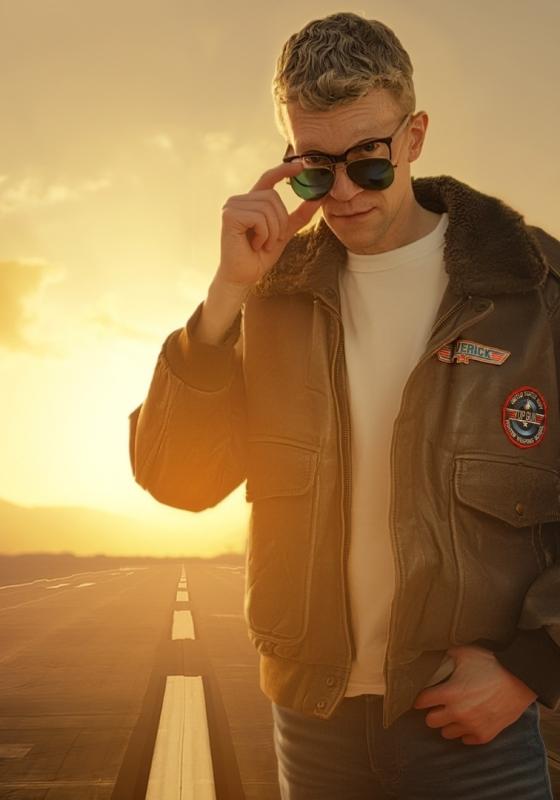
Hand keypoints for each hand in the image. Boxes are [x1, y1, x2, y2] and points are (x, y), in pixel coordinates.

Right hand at [217, 161, 322, 287]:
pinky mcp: (229, 216)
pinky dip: (263, 234)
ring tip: (263, 244)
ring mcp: (232, 206)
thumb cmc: (260, 256)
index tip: (301, 165)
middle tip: (272, 240)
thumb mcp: (284, 232)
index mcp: (251, 202)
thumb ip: (298, 215)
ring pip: (267, 208)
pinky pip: (259, 218)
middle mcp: (239, 200)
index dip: (284, 170)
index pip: (268, 178)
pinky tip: (255, 245)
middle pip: (273, 196)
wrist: (243, 277)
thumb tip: (318, 197)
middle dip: (279, 222)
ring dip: (272, 231)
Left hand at [412, 644, 536, 744]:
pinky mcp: (484, 735)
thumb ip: (447, 656)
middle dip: (432, 712)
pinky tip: (468, 722)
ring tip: (453, 714)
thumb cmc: (491, 664)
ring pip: (446, 733)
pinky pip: (465, 740)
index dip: (420, 698)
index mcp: (449, 692)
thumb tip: (437, 657)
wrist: (520, 679)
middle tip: (438, 706)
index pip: (422, 701)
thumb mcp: (465, 653)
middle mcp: (457, 712)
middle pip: (431, 721)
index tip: (422, 697)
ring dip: (447, 724)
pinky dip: (464, 732)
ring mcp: (471, 726)